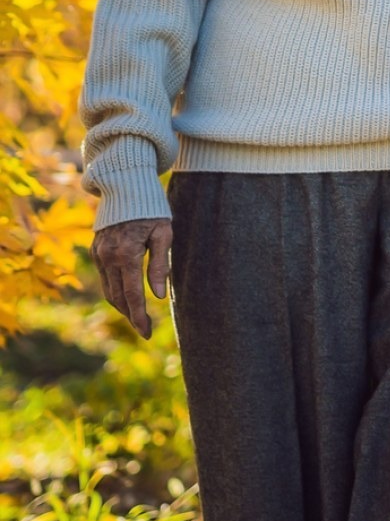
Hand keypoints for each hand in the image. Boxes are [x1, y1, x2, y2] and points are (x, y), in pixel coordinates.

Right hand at [91, 217, 172, 339]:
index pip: (133, 294)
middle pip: (118, 297)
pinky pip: (105, 278)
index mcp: (126, 253)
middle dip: (131, 315)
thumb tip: (159, 295)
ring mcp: (98, 254)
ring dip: (123, 305)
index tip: (147, 333)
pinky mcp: (95, 251)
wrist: (125, 187)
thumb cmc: (152, 209)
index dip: (139, 316)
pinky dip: (115, 290)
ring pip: (109, 290)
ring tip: (138, 317)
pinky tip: (128, 295)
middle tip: (145, 330)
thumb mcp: (163, 233)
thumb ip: (160, 265)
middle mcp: (107, 257)